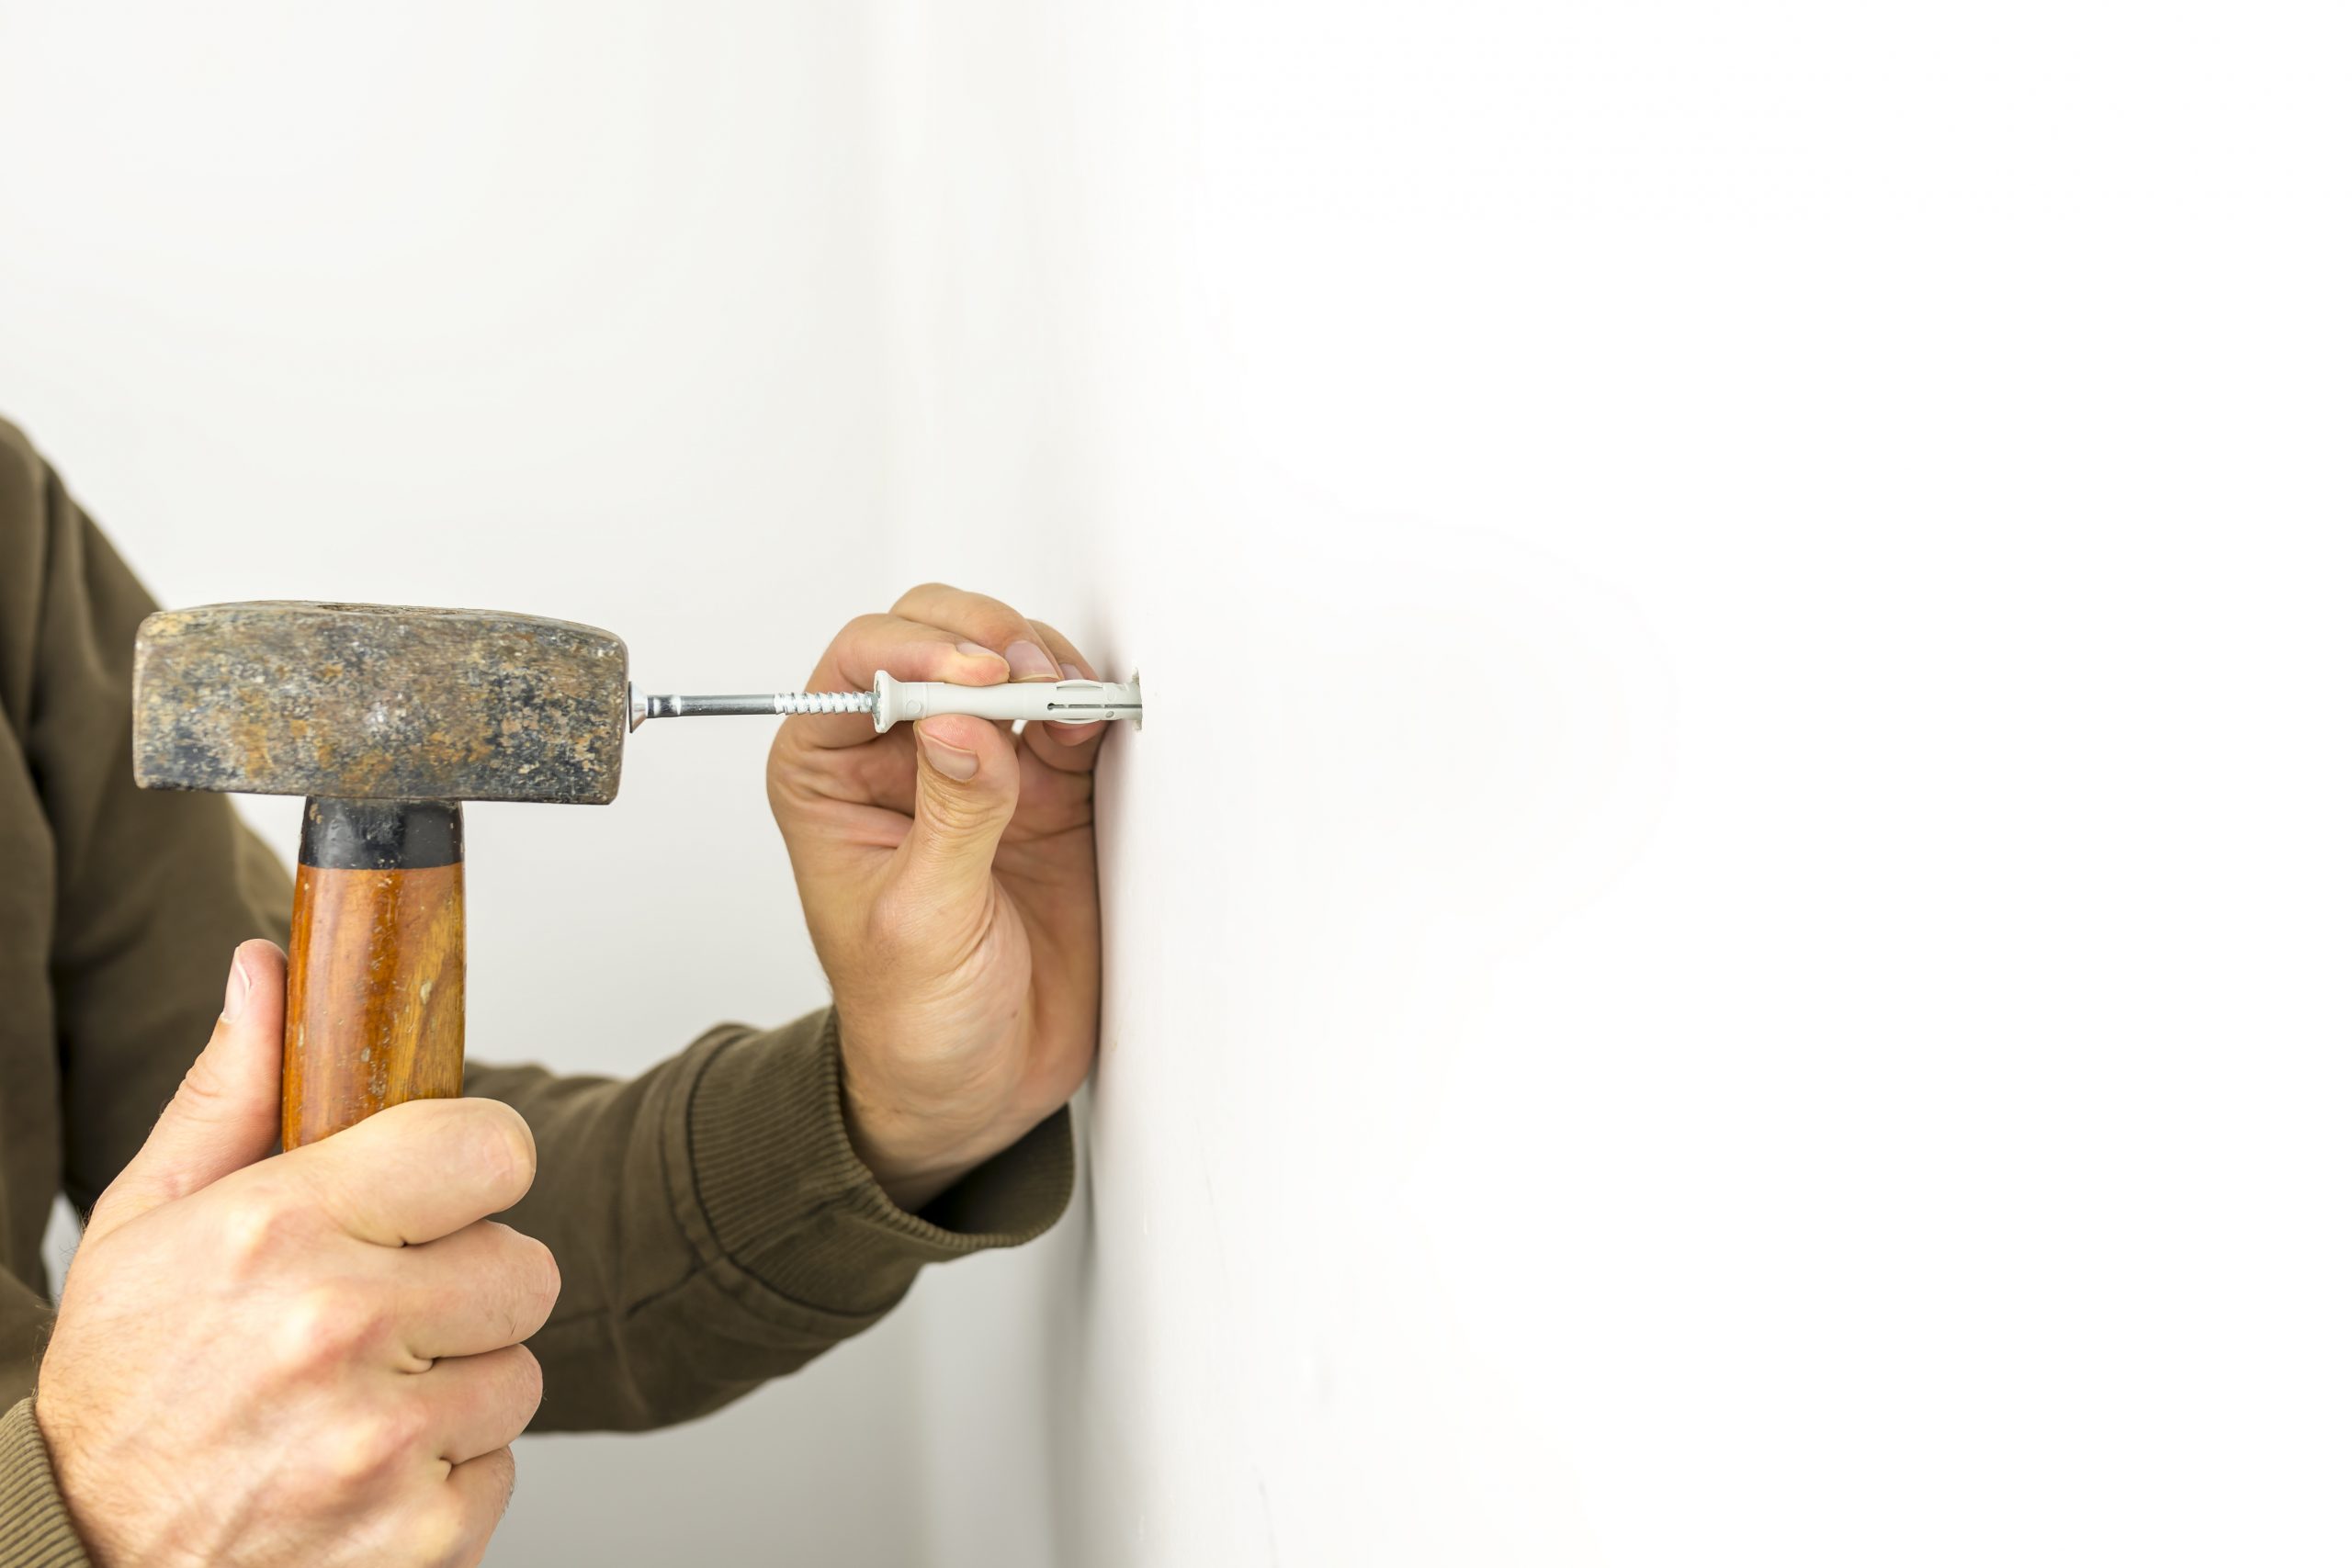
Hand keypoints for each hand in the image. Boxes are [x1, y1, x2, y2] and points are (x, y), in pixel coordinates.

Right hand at [38, 941, 559, 1567]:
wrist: (84, 1561)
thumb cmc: (126, 1387)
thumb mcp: (145, 1225)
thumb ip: (229, 1094)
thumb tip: (267, 966)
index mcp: (282, 1229)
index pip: (492, 1150)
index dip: (474, 1171)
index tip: (436, 1198)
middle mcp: (340, 1329)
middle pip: (527, 1265)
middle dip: (466, 1289)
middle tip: (381, 1320)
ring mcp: (384, 1442)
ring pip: (521, 1371)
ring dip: (458, 1387)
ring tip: (355, 1401)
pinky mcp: (419, 1536)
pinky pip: (502, 1467)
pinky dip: (447, 1477)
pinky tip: (359, 1476)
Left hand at [768, 583, 1108, 1209]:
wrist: (979, 1083)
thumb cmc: (913, 1016)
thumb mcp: (922, 921)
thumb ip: (950, 817)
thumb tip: (958, 723)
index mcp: (832, 777)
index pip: (860, 668)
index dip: (917, 653)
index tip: (975, 679)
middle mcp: (901, 758)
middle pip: (933, 641)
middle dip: (984, 643)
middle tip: (1028, 676)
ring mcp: (978, 769)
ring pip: (1006, 665)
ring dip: (1043, 665)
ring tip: (1069, 701)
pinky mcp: (1047, 791)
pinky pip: (1068, 719)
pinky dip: (1088, 707)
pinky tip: (1095, 721)